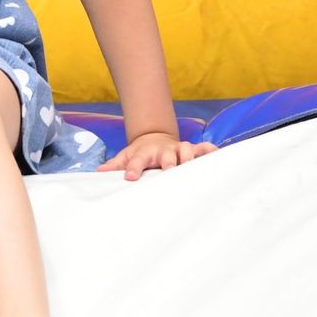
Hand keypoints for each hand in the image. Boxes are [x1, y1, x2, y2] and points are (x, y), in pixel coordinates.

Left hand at [95, 130, 218, 179]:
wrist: (155, 138)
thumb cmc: (140, 153)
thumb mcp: (125, 156)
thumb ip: (115, 165)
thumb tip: (97, 172)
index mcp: (145, 153)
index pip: (137, 160)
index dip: (133, 168)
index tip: (129, 177)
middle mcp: (163, 150)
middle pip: (166, 156)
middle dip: (168, 163)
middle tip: (169, 171)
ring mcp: (178, 149)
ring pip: (186, 150)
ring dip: (189, 157)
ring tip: (192, 167)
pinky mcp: (192, 149)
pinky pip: (204, 148)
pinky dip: (211, 151)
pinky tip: (218, 155)